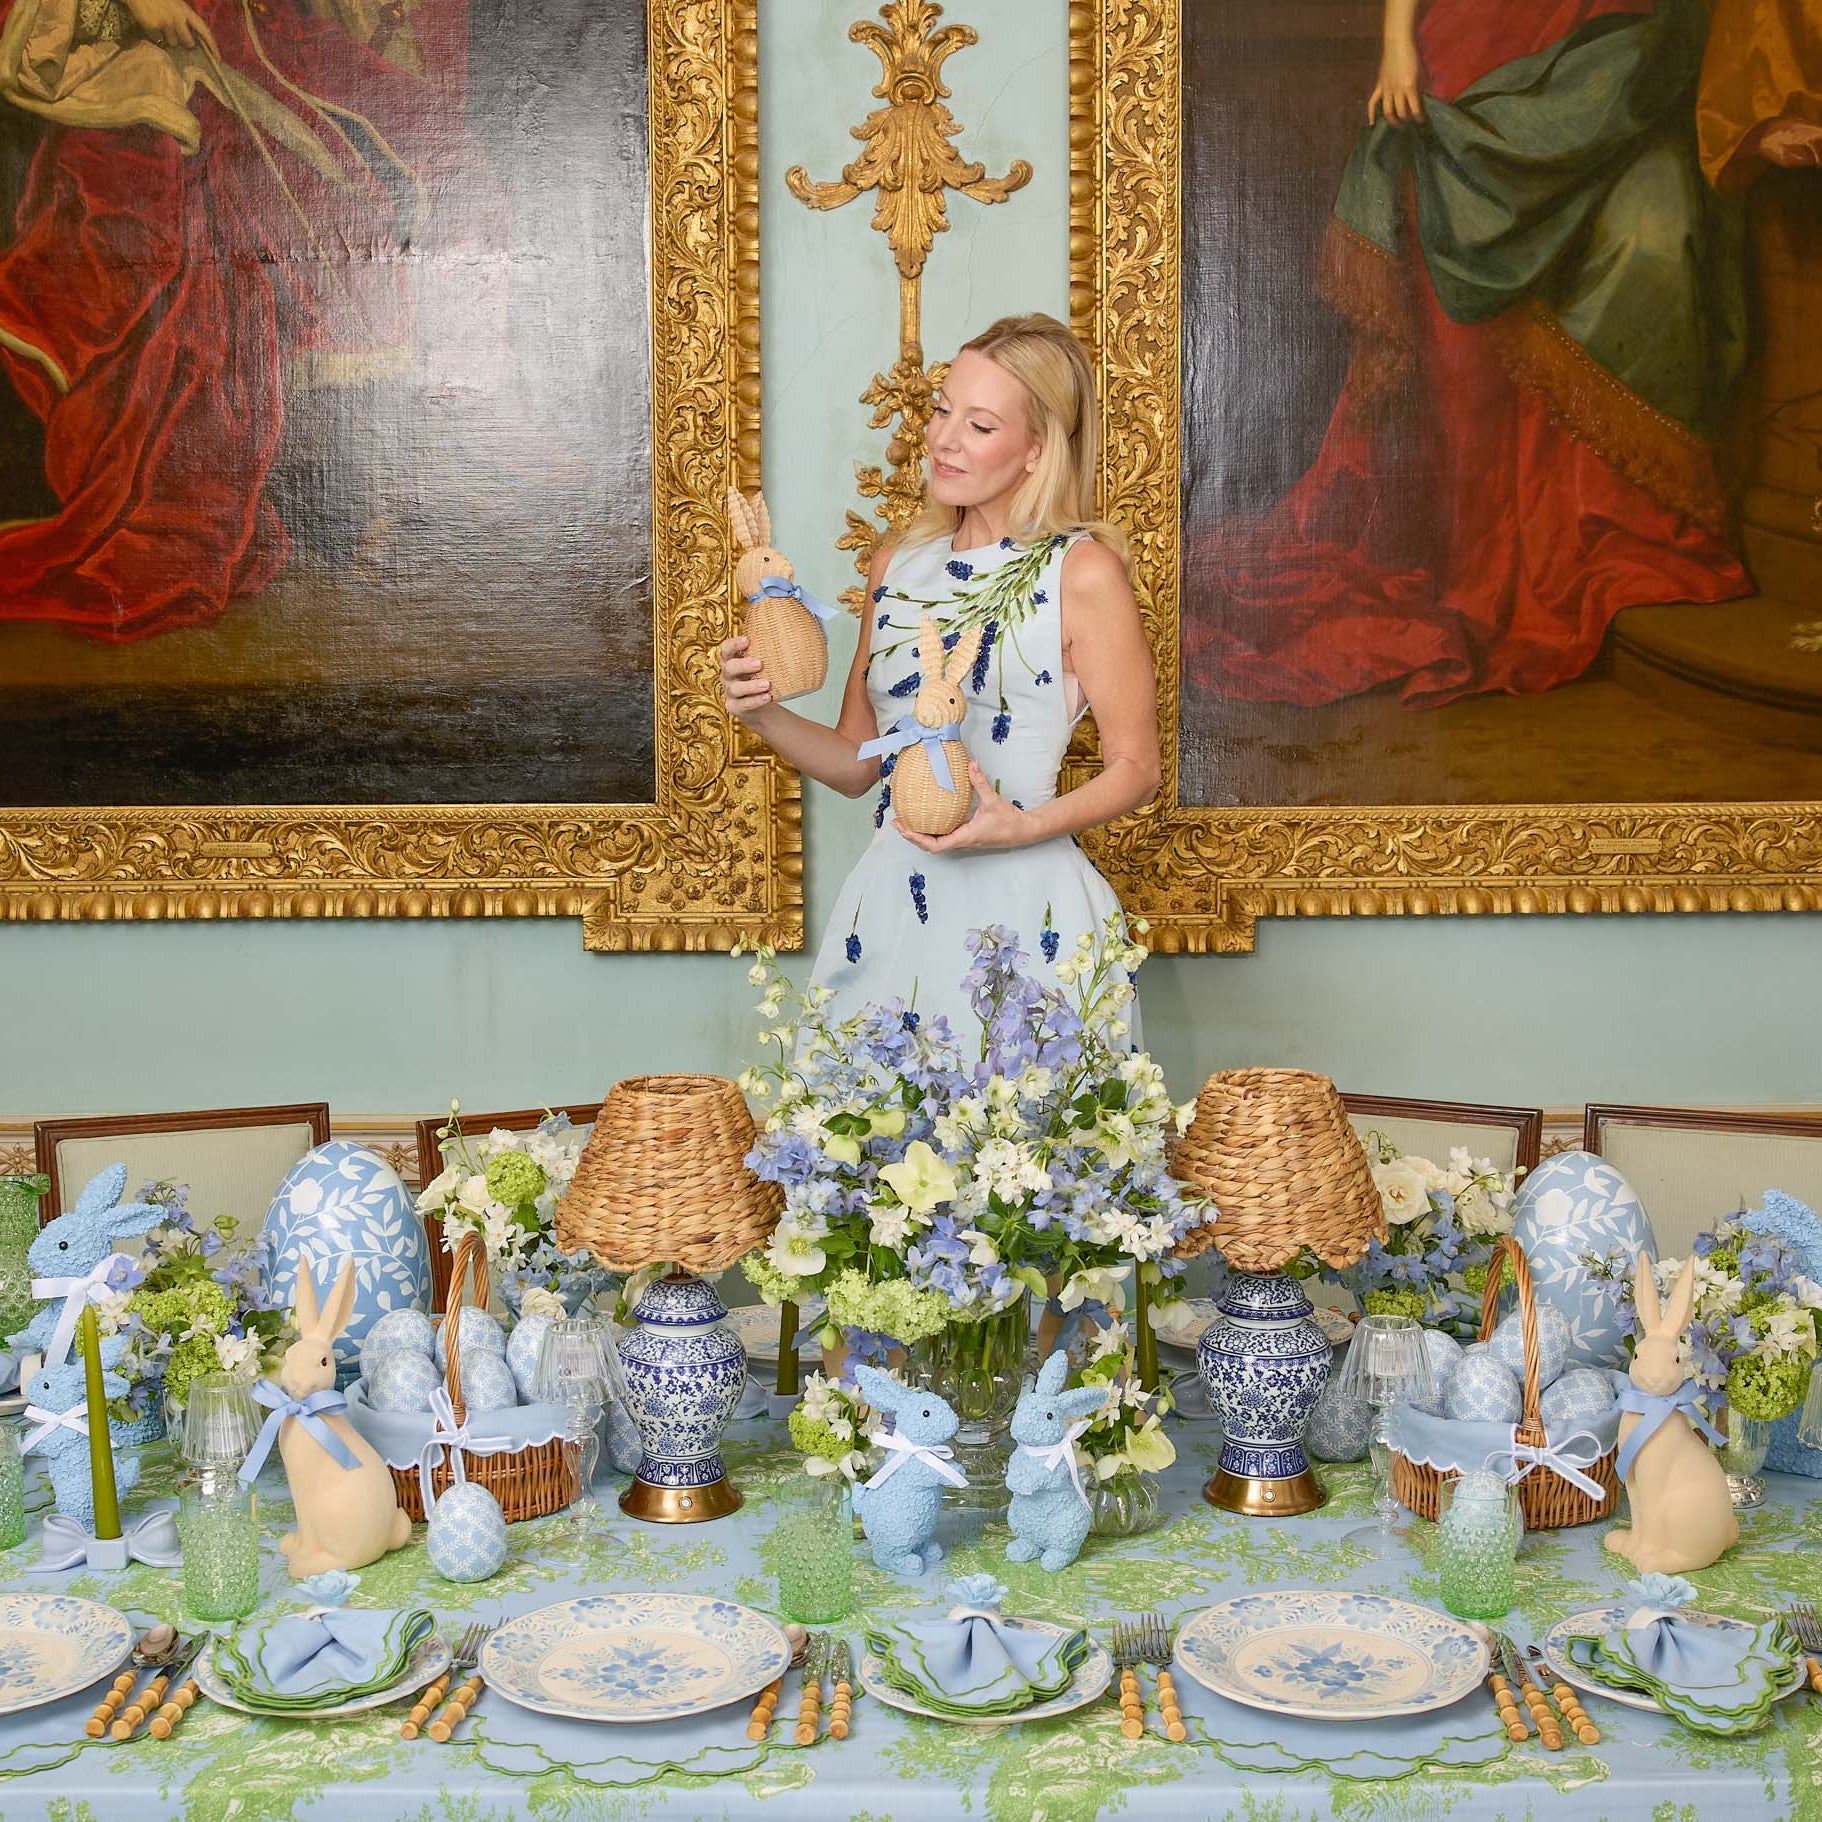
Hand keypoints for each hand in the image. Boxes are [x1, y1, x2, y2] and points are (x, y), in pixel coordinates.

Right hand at [124, 0, 217, 53]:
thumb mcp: (176, 4)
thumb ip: (185, 19)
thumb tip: (192, 39)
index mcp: (185, 10)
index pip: (204, 30)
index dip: (212, 44)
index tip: (217, 57)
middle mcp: (177, 18)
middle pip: (188, 42)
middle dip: (185, 42)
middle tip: (178, 35)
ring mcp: (165, 23)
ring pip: (172, 43)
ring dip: (168, 39)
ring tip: (161, 25)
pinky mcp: (153, 27)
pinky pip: (157, 39)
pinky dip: (155, 36)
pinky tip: (151, 24)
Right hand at [719, 633, 772, 721]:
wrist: (761, 707)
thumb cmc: (762, 679)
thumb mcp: (765, 664)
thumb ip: (771, 651)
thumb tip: (798, 634)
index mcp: (732, 660)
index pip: (726, 649)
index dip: (734, 644)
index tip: (748, 640)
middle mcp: (728, 675)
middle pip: (730, 667)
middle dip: (744, 665)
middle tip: (760, 663)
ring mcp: (730, 692)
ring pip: (735, 688)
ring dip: (751, 686)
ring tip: (767, 684)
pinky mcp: (734, 706)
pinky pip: (743, 704)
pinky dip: (755, 701)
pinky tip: (767, 697)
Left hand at [895, 761, 1034, 853]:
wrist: (1023, 831)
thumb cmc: (1008, 820)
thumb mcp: (993, 800)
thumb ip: (980, 782)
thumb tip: (971, 763)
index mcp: (965, 836)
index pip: (936, 845)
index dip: (918, 839)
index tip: (905, 829)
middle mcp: (961, 841)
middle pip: (930, 846)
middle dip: (912, 836)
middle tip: (898, 822)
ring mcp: (964, 840)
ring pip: (936, 842)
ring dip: (920, 834)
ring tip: (906, 821)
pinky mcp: (967, 836)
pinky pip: (944, 836)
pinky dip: (932, 831)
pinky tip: (926, 818)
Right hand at [1367, 34, 1422, 124]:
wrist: (1399, 42)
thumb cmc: (1414, 55)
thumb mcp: (1422, 72)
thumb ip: (1421, 88)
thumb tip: (1421, 101)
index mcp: (1410, 87)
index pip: (1415, 109)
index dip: (1419, 118)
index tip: (1423, 121)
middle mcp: (1397, 90)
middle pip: (1400, 112)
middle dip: (1407, 120)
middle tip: (1411, 123)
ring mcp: (1386, 89)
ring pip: (1387, 111)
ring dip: (1393, 120)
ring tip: (1397, 125)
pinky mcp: (1379, 86)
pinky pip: (1373, 102)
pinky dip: (1371, 114)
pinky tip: (1372, 124)